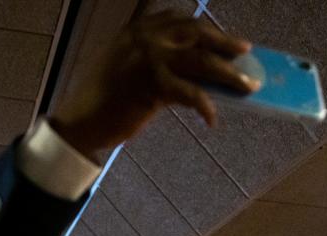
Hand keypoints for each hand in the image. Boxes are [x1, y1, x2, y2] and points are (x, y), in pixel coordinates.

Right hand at [51, 10, 257, 156]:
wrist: (80, 122)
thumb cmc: (104, 101)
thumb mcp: (127, 67)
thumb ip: (155, 59)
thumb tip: (197, 69)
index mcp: (137, 30)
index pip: (181, 21)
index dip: (208, 30)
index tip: (225, 39)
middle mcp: (144, 38)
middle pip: (197, 34)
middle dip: (225, 43)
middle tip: (245, 52)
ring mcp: (149, 59)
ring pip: (201, 61)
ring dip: (228, 73)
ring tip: (246, 85)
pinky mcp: (152, 86)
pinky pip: (191, 93)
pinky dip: (205, 107)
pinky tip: (212, 119)